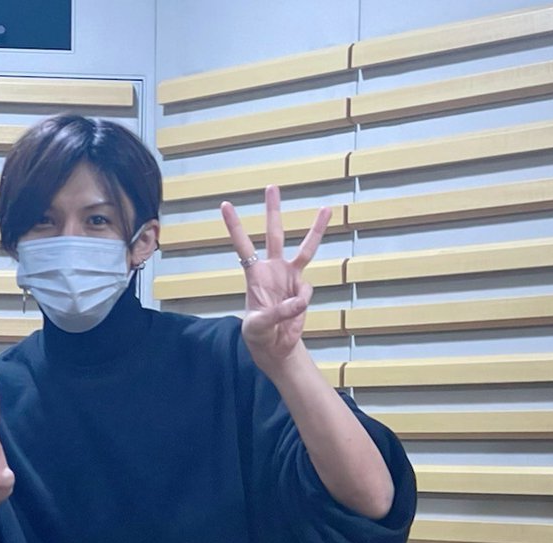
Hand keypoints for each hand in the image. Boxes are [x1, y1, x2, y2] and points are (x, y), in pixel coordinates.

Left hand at [220, 186, 330, 369]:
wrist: (275, 347)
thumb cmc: (259, 334)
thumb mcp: (259, 326)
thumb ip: (278, 312)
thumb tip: (299, 300)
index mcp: (254, 275)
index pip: (243, 246)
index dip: (235, 226)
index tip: (225, 205)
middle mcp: (272, 270)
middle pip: (275, 234)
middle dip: (273, 210)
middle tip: (272, 186)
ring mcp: (289, 277)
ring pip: (305, 249)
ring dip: (316, 229)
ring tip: (327, 208)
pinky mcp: (302, 290)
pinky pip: (306, 291)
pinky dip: (302, 301)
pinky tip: (294, 313)